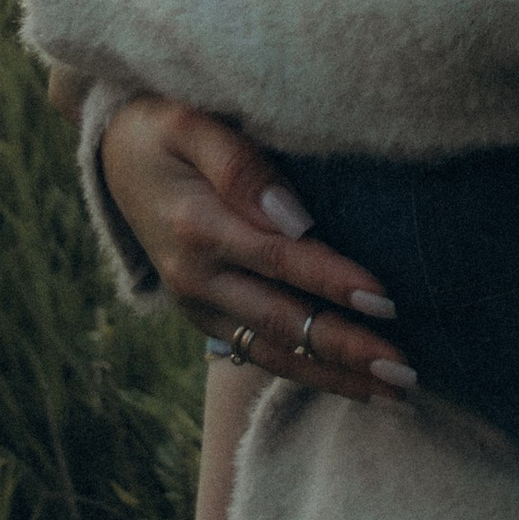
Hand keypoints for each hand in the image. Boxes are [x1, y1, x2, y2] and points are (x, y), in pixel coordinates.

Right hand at [93, 92, 413, 402]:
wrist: (112, 154)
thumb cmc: (162, 127)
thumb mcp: (189, 123)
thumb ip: (240, 164)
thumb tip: (293, 217)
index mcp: (196, 226)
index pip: (278, 260)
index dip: (332, 281)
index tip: (385, 302)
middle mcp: (196, 277)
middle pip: (282, 321)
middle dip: (347, 351)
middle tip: (406, 376)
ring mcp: (197, 304)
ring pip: (274, 352)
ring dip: (336, 377)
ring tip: (395, 396)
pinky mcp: (204, 315)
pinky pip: (259, 352)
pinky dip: (307, 373)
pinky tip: (354, 385)